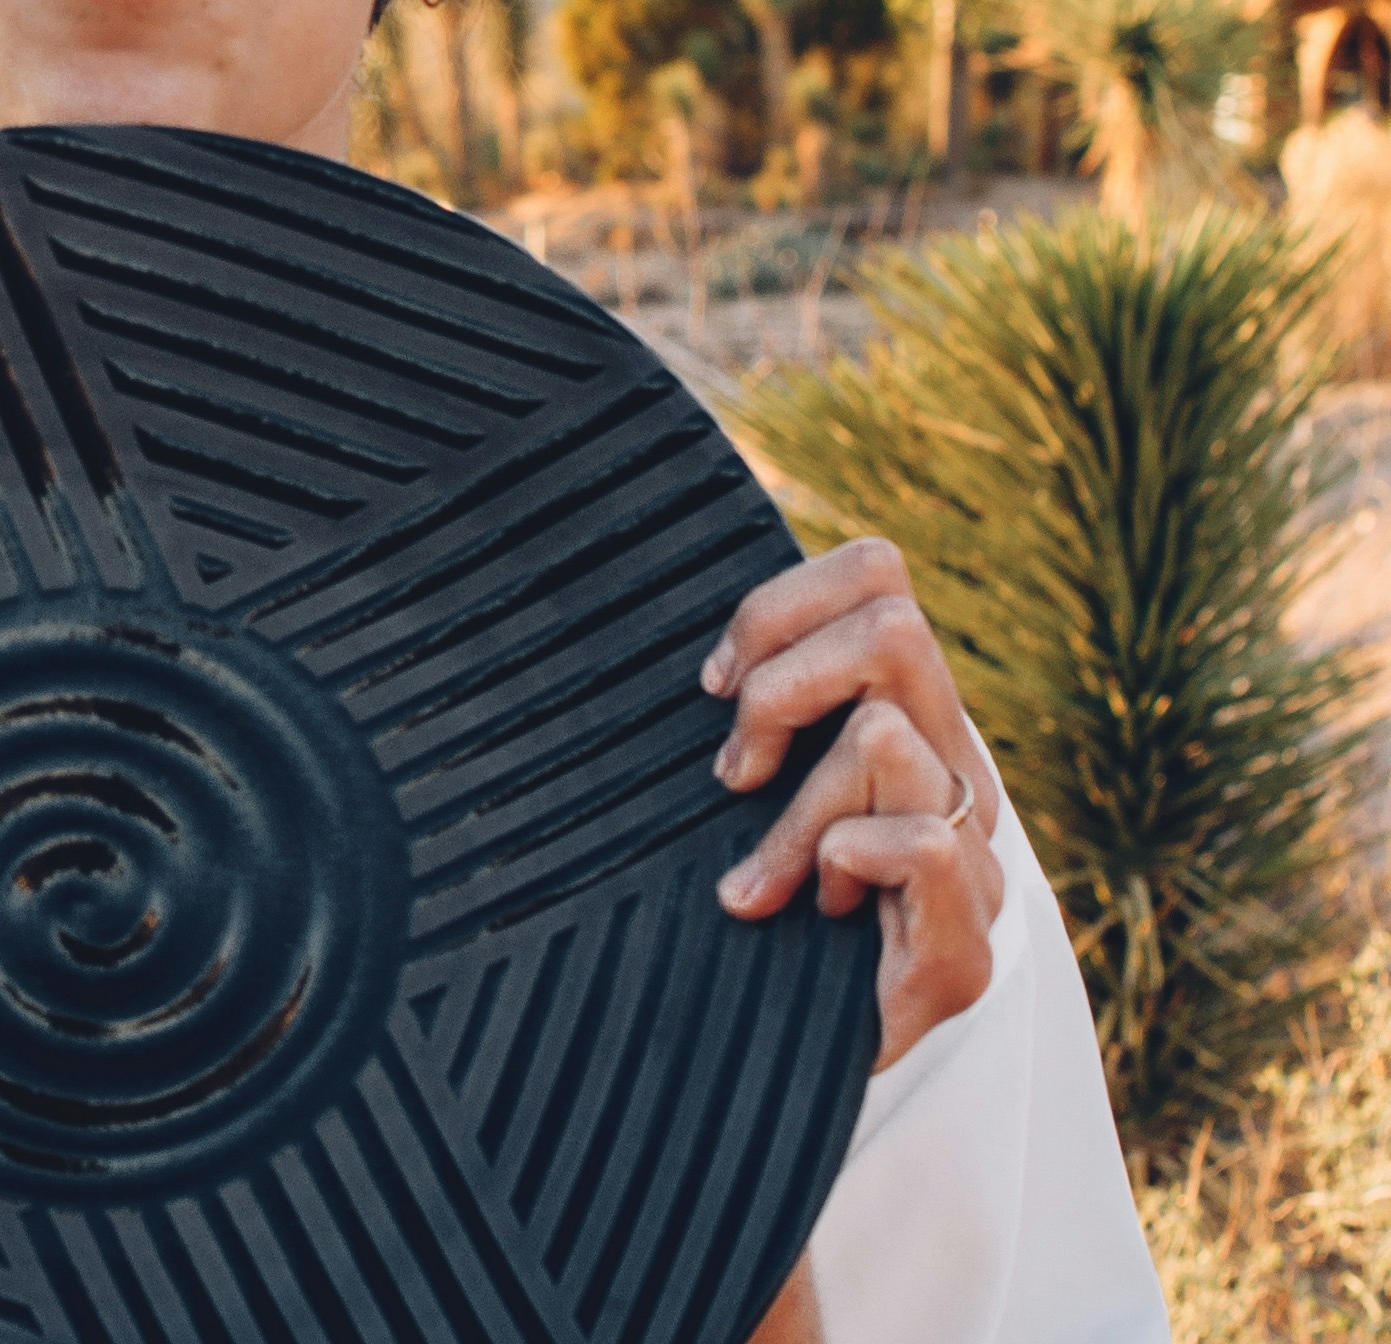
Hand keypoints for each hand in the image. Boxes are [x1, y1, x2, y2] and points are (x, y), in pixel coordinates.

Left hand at [702, 536, 1007, 1069]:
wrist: (755, 1067)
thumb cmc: (719, 912)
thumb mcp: (723, 782)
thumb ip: (734, 703)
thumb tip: (664, 615)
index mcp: (901, 715)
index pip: (878, 573)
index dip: (780, 605)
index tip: (714, 685)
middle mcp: (953, 768)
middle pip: (894, 625)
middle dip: (784, 688)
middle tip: (733, 773)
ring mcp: (974, 854)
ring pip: (882, 738)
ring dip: (792, 812)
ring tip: (760, 883)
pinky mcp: (969, 943)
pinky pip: (918, 839)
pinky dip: (841, 856)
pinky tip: (812, 906)